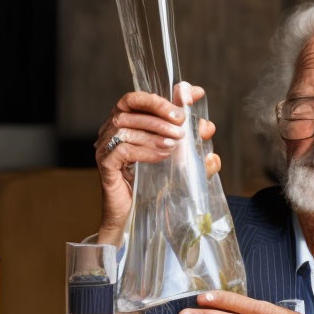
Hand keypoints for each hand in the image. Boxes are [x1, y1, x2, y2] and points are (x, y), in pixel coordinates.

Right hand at [94, 83, 219, 245]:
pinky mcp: (105, 164)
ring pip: (126, 126)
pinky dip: (145, 150)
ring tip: (174, 145)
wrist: (134, 218)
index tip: (192, 95)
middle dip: (160, 113)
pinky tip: (162, 157)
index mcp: (127, 123)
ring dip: (154, 132)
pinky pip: (122, 149)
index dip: (164, 95)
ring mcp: (106, 146)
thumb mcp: (179, 164)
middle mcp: (112, 130)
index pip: (139, 98)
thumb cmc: (153, 188)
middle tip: (182, 127)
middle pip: (131, 107)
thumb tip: (208, 128)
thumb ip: (193, 147)